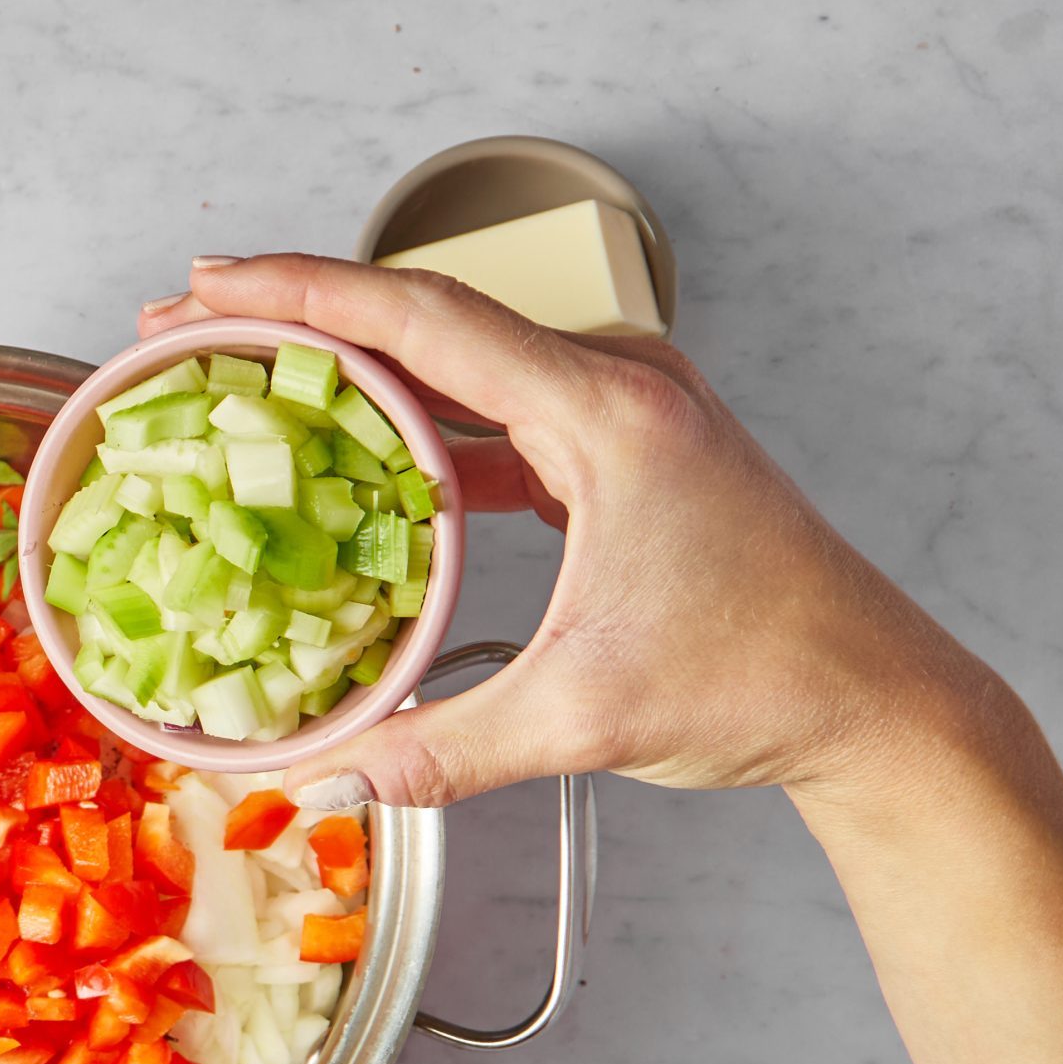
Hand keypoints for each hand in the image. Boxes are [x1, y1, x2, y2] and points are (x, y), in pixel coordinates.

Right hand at [139, 255, 996, 809]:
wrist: (877, 697)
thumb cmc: (763, 681)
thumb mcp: (581, 718)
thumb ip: (440, 750)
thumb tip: (324, 781)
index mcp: (610, 413)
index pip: (425, 319)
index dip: (303, 291)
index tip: (209, 282)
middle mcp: (618, 385)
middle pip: (426, 317)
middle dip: (298, 313)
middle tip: (186, 323)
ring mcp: (623, 410)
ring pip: (456, 357)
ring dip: (350, 361)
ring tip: (244, 369)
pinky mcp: (621, 449)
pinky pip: (492, 408)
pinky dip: (410, 417)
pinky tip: (346, 447)